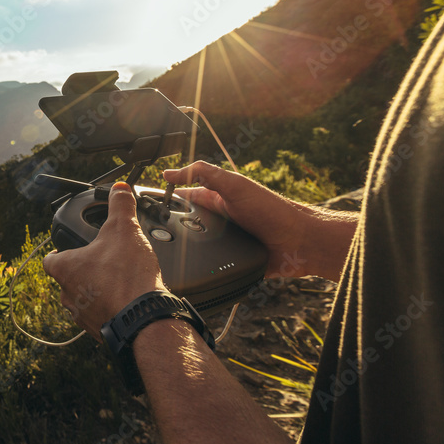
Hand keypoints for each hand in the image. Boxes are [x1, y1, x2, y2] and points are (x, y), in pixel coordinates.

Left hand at [41, 182, 164, 339]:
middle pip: (68, 279)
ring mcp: (82, 316)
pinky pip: (100, 316)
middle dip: (84, 271)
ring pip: (83, 299)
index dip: (60, 251)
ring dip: (97, 291)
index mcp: (65, 269)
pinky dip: (110, 307)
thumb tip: (119, 189)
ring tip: (118, 280)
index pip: (51, 259)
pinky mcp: (99, 331)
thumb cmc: (127, 276)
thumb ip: (120, 206)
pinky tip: (127, 299)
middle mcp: (67, 295)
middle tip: (104, 262)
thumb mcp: (124, 229)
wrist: (144, 318)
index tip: (72, 247)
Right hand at [163, 161, 354, 278]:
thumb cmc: (272, 210)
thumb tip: (170, 172)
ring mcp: (224, 242)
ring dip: (180, 251)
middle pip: (185, 222)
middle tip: (144, 234)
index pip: (184, 194)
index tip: (143, 201)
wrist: (300, 244)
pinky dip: (196, 268)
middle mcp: (219, 220)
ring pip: (193, 246)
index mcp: (217, 198)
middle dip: (166, 227)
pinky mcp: (230, 262)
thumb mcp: (234, 185)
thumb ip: (203, 174)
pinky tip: (182, 271)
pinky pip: (208, 266)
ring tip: (157, 255)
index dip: (165, 196)